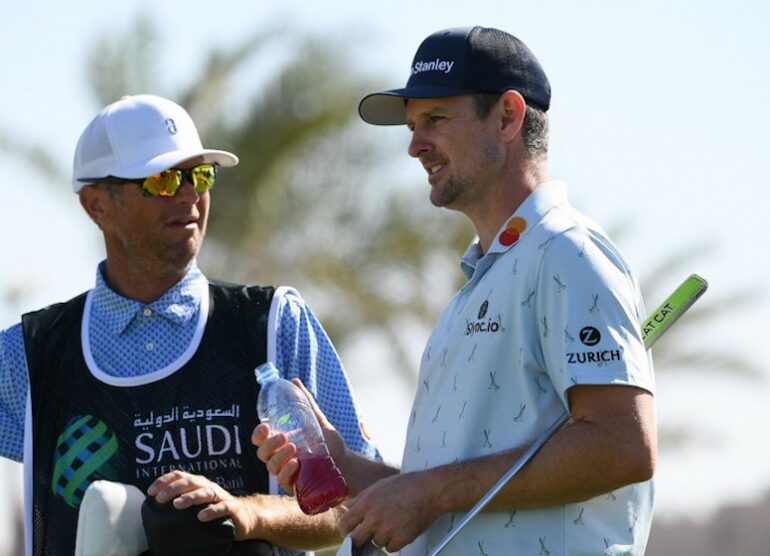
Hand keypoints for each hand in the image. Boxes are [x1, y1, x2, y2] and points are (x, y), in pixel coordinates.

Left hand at [146, 470, 256, 539]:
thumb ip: (181, 500)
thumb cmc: (215, 509)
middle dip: (173, 489)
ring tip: (177, 504)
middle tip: (160, 498)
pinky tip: (201, 516)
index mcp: (198, 483)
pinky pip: (222, 507)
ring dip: (190, 497)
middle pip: (190, 482)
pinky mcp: (232, 508)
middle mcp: (208, 486)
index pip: (180, 476)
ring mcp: (220, 496)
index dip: (164, 481)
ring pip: (204, 492)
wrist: (244, 517)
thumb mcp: (197, 502)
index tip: (151, 491)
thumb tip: (155, 504)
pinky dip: (212, 510)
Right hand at [252, 378, 346, 493]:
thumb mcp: (317, 420)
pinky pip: (283, 482)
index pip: (260, 439)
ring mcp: (286, 473)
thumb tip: (295, 380)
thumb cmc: (329, 444)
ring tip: (294, 448)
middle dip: (269, 444)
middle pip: (262, 453)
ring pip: (271, 468)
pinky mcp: (295, 487)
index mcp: (280, 443)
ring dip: (279, 457)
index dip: (258, 433)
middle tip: (283, 437)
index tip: (266, 426)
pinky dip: (287, 472)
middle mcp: (280, 458)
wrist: (346, 464)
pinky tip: (297, 464)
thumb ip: (306, 402)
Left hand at [339, 471, 441, 552]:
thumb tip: (347, 506)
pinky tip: (399, 530)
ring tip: (391, 524)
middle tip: (367, 533)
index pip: (345, 524)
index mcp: (366, 503)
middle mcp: (374, 518)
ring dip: (380, 538)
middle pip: (356, 539)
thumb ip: (361, 498)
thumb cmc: (407, 485)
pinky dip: (394, 542)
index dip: (347, 529)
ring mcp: (387, 530)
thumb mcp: (379, 486)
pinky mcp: (401, 539)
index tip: (350, 530)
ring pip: (375, 544)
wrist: (429, 491)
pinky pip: (390, 548)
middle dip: (360, 537)